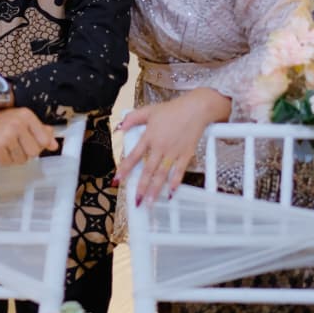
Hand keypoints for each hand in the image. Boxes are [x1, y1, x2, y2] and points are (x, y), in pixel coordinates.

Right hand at [0, 108, 58, 165]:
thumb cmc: (0, 123)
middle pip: (34, 152)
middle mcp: (17, 123)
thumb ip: (40, 131)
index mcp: (26, 115)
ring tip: (6, 147)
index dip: (38, 145)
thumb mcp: (22, 121)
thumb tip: (54, 145)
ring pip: (21, 159)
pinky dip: (4, 160)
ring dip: (14, 157)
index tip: (30, 142)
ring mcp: (6, 135)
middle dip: (26, 152)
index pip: (44, 139)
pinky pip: (8, 162)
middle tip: (16, 145)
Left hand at [115, 88, 231, 204]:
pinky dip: (175, 182)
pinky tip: (170, 193)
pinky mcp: (186, 154)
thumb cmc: (172, 109)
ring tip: (150, 203)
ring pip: (162, 174)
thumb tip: (119, 127)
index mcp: (150, 136)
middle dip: (141, 187)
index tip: (117, 180)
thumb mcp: (149, 110)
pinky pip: (179, 171)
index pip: (134, 155)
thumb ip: (132, 118)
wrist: (195, 109)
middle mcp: (161, 146)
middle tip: (136, 200)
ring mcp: (174, 152)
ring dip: (155, 189)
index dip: (125, 168)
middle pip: (148, 170)